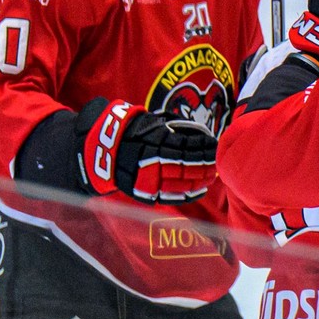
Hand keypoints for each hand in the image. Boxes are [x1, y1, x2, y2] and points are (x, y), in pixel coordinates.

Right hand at [76, 98, 218, 204]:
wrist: (103, 150)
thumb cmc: (132, 132)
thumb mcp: (153, 122)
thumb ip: (175, 127)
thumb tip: (199, 132)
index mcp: (157, 141)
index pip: (188, 145)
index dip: (204, 146)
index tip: (214, 145)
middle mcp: (155, 161)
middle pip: (188, 165)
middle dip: (206, 164)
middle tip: (216, 161)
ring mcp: (150, 179)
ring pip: (182, 182)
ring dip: (201, 179)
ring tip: (212, 175)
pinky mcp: (145, 192)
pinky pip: (171, 196)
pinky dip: (188, 194)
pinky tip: (200, 190)